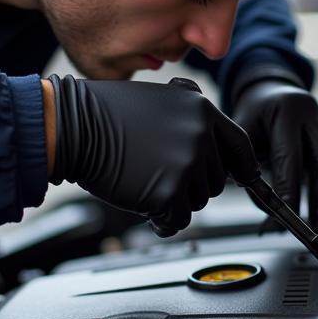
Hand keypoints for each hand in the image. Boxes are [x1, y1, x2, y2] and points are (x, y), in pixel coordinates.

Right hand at [47, 75, 258, 235]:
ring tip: (145, 182)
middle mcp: (201, 135)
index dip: (242, 167)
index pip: (240, 146)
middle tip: (159, 175)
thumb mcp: (161, 98)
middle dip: (191, 184)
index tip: (243, 179)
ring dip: (174, 201)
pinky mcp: (170, 191)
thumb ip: (191, 115)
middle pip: (216, 180)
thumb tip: (211, 133)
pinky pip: (179, 220)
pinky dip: (163, 221)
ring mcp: (187, 163)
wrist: (74, 127)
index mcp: (202, 110)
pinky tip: (143, 204)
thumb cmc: (107, 114)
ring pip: (197, 202)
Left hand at [232, 78, 317, 232]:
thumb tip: (265, 212)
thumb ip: (247, 170)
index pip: (292, 156)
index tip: (288, 218)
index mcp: (287, 110)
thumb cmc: (253, 116)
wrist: (270, 90)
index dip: (291, 189)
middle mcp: (314, 113)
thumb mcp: (241, 135)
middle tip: (314, 229)